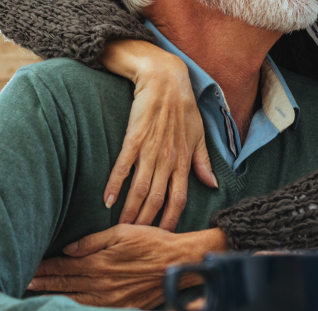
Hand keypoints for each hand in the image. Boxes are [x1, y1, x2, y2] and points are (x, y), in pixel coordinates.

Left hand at [29, 225, 227, 308]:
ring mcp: (111, 299)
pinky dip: (76, 306)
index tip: (30, 266)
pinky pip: (92, 309)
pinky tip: (66, 304)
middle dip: (43, 283)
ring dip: (55, 296)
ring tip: (37, 294)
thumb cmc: (152, 242)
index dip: (45, 267)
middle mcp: (102, 284)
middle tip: (25, 282)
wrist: (178, 262)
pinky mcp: (122, 306)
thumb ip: (92, 241)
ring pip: (75, 300)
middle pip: (65, 285)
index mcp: (99, 263)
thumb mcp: (122, 232)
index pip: (64, 266)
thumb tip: (68, 249)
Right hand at [99, 39, 217, 230]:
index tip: (163, 236)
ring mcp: (150, 149)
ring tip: (120, 228)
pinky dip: (114, 185)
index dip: (171, 219)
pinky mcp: (134, 137)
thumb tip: (211, 185)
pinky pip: (123, 166)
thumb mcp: (199, 134)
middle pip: (157, 199)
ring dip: (130, 210)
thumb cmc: (184, 106)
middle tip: (136, 239)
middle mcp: (168, 158)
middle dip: (147, 222)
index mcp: (185, 160)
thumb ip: (203, 162)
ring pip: (140, 188)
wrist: (165, 78)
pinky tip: (107, 201)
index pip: (180, 198)